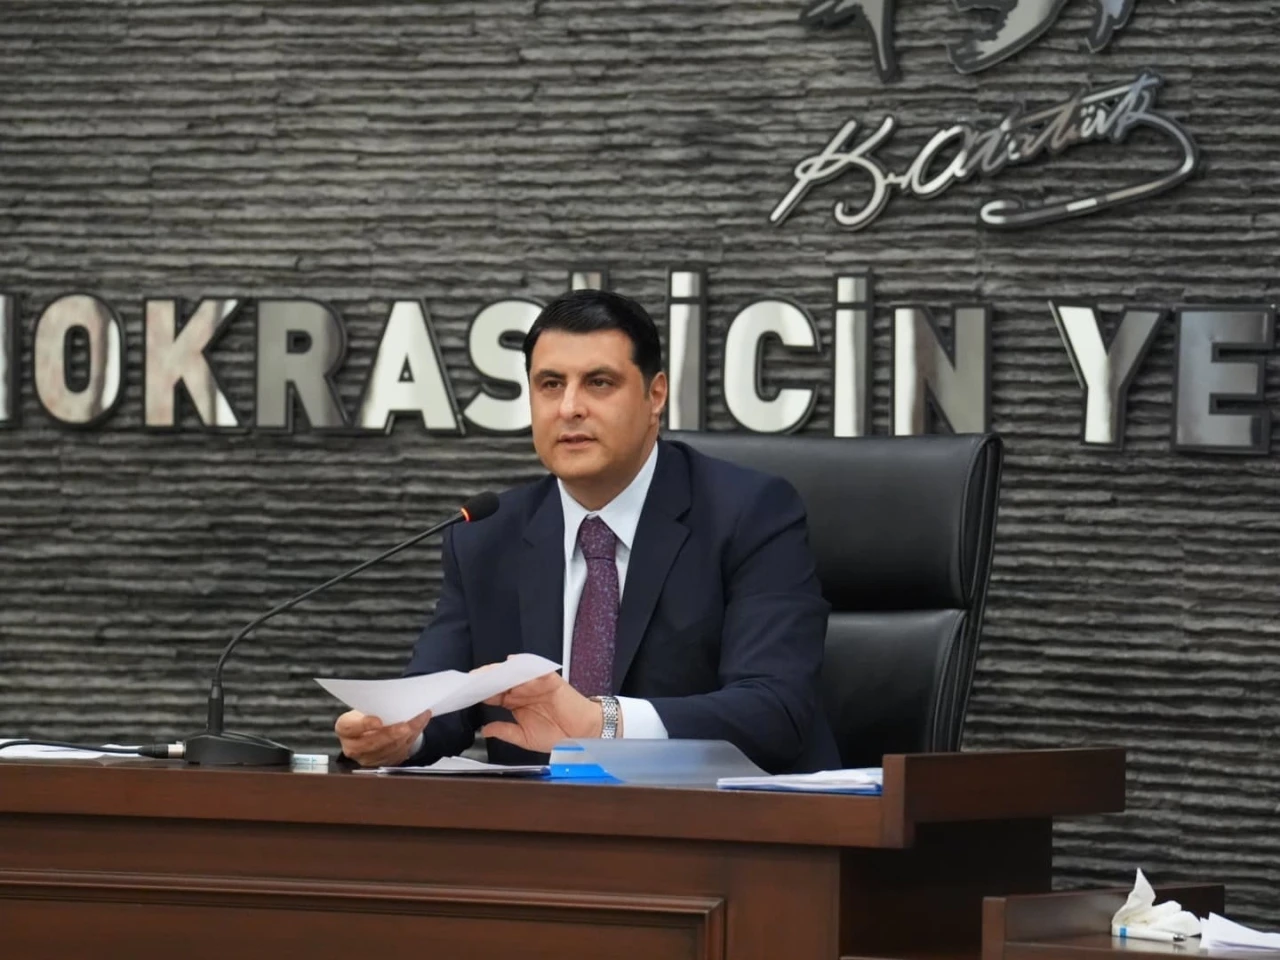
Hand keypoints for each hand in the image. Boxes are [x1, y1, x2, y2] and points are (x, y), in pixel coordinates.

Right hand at [334, 708, 431, 766]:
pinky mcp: (383, 763)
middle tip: (405, 726)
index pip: (350, 727)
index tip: (378, 720)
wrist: (370, 727)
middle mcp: (353, 747)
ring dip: (407, 735)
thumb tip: (393, 699)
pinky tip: (420, 724)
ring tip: (418, 720)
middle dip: (391, 734)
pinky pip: (400, 752)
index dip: (364, 725)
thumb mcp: (365, 706)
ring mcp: (368, 758)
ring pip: (389, 750)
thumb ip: (373, 706)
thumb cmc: (368, 712)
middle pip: (372, 743)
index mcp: (345, 729)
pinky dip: (413, 737)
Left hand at [479, 670, 611, 752]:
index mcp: (515, 702)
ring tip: (486, 672)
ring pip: (515, 672)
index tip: (464, 691)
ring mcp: (536, 684)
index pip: (493, 693)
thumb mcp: (525, 737)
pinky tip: (513, 664)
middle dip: (486, 677)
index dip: (480, 691)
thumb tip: (485, 730)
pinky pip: (537, 670)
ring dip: (501, 671)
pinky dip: (525, 666)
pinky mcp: (551, 680)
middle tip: (471, 679)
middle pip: (501, 679)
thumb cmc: (556, 735)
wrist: (582, 735)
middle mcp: (523, 690)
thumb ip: (505, 731)